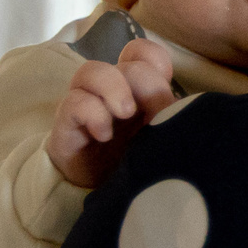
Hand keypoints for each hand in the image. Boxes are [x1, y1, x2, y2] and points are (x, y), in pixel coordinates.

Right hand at [45, 40, 175, 188]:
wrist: (100, 194)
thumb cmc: (134, 161)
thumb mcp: (159, 137)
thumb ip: (169, 115)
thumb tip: (180, 103)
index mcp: (138, 89)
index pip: (143, 53)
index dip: (154, 59)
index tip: (162, 86)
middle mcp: (111, 90)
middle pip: (127, 64)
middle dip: (144, 84)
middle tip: (149, 113)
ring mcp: (86, 103)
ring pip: (91, 70)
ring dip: (113, 88)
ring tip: (125, 113)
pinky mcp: (66, 122)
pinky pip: (75, 102)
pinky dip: (93, 113)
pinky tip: (103, 134)